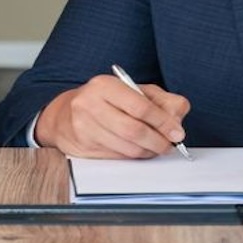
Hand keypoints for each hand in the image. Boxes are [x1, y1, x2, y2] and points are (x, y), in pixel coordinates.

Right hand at [33, 74, 190, 158]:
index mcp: (105, 85)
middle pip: (133, 130)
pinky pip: (118, 158)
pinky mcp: (83, 147)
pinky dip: (134, 157)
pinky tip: (138, 150)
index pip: (140, 106)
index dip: (163, 122)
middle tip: (169, 145)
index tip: (177, 133)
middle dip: (157, 141)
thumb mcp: (134, 91)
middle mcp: (90, 104)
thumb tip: (177, 120)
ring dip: (148, 151)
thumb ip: (161, 100)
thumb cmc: (105, 101)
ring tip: (155, 147)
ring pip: (127, 148)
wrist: (65, 115)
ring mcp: (84, 128)